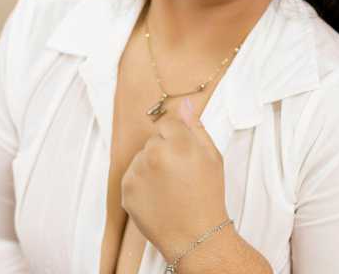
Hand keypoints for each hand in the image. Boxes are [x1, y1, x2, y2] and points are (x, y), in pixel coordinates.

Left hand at [121, 97, 230, 260]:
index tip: (185, 154)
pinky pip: (132, 175)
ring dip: (151, 166)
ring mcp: (137, 172)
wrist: (196, 236)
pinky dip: (142, 183)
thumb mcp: (212, 156)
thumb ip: (195, 127)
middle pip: (154, 139)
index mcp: (178, 142)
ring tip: (170, 187)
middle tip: (180, 173)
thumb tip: (184, 103)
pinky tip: (158, 196)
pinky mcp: (126, 190)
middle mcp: (154, 154)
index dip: (177, 138)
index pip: (167, 123)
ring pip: (142, 157)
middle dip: (164, 150)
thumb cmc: (208, 195)